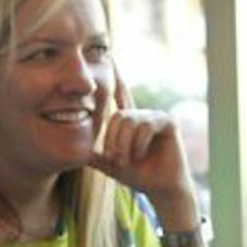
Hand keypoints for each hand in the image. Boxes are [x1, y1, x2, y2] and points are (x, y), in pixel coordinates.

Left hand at [89, 74, 197, 220]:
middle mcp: (143, 115)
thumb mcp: (111, 165)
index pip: (120, 96)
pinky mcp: (168, 121)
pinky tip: (141, 154)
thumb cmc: (139, 176)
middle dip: (113, 139)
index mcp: (130, 121)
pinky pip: (145, 125)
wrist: (161, 189)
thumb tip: (77, 153)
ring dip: (124, 144)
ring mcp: (156, 116)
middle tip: (115, 159)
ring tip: (126, 160)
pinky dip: (138, 143)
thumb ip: (96, 156)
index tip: (110, 58)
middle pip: (118, 116)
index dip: (116, 78)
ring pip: (130, 121)